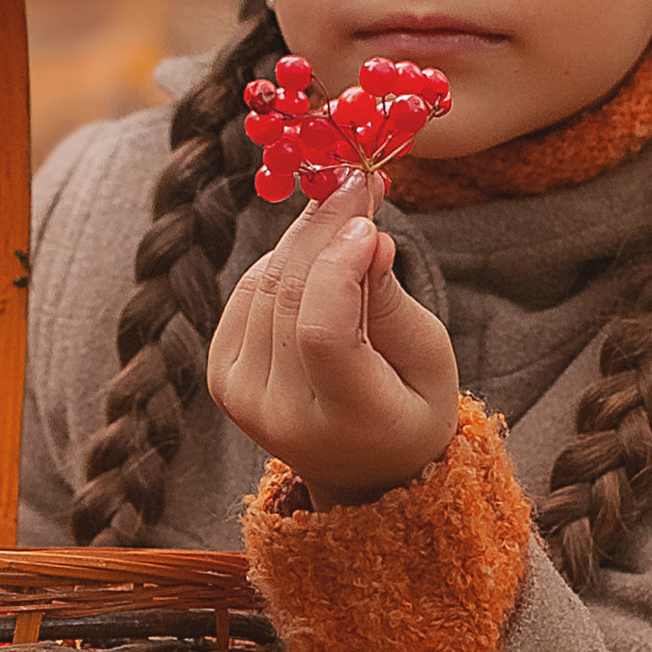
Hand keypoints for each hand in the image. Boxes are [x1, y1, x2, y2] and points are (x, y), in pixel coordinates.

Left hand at [206, 181, 459, 502]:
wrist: (361, 468)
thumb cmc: (410, 409)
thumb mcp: (430, 361)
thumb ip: (393, 304)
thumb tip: (365, 237)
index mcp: (344, 420)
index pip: (321, 332)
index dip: (339, 266)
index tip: (369, 221)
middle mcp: (279, 414)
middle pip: (288, 297)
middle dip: (322, 229)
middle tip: (353, 183)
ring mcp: (241, 398)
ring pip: (265, 286)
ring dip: (303, 239)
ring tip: (341, 210)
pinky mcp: (221, 378)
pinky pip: (247, 294)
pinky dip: (279, 264)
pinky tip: (313, 255)